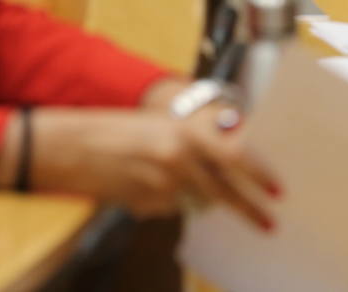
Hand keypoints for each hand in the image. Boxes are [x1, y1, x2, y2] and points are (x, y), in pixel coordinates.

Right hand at [24, 108, 276, 230]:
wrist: (69, 146)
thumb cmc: (114, 128)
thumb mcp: (160, 123)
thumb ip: (195, 138)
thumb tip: (229, 154)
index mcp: (184, 133)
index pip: (237, 156)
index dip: (261, 175)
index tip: (278, 190)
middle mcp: (177, 161)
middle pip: (226, 192)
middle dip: (249, 209)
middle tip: (268, 222)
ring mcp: (161, 188)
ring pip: (198, 203)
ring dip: (202, 201)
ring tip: (190, 191)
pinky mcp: (146, 207)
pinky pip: (171, 209)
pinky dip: (169, 202)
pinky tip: (149, 186)